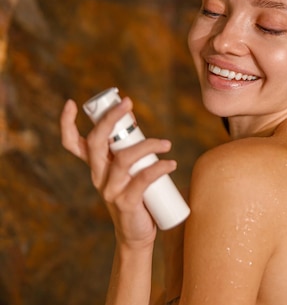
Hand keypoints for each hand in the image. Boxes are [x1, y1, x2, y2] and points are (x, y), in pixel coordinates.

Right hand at [60, 98, 176, 248]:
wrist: (136, 233)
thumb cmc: (137, 195)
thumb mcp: (128, 170)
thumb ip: (128, 150)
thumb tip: (133, 120)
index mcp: (96, 166)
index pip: (73, 144)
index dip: (67, 124)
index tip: (71, 103)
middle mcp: (98, 176)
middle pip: (96, 143)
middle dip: (109, 119)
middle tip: (128, 103)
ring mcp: (110, 190)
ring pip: (124, 159)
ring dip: (147, 145)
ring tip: (166, 144)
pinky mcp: (126, 202)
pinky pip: (142, 179)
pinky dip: (158, 169)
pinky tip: (171, 164)